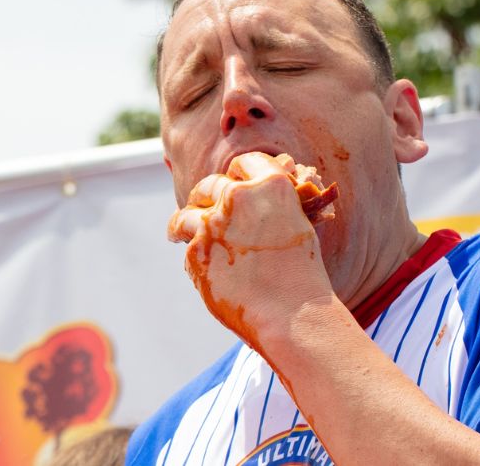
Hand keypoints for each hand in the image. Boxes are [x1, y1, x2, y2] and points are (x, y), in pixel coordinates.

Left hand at [167, 152, 333, 348]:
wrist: (293, 316)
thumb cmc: (302, 276)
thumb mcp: (297, 227)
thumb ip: (274, 206)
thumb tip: (259, 190)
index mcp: (272, 184)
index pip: (244, 163)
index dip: (237, 174)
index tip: (231, 183)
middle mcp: (239, 197)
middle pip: (210, 185)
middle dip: (204, 196)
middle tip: (200, 205)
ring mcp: (214, 224)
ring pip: (186, 215)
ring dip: (182, 223)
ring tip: (177, 232)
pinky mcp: (196, 252)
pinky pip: (189, 249)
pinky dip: (195, 258)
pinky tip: (206, 271)